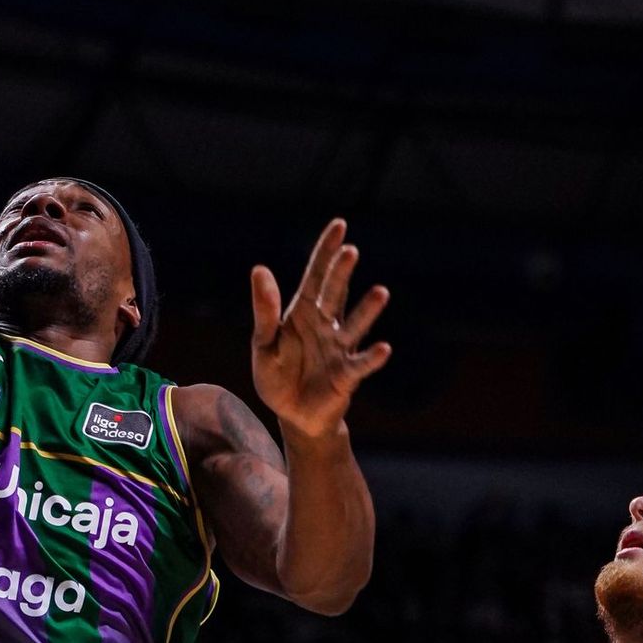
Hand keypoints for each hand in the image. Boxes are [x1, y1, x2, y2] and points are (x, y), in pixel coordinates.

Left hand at [251, 217, 388, 439]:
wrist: (293, 416)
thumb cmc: (277, 377)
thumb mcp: (264, 343)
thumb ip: (264, 310)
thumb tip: (259, 268)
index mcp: (303, 314)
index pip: (316, 276)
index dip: (326, 252)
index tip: (340, 225)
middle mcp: (326, 326)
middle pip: (335, 294)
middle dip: (342, 273)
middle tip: (350, 251)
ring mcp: (339, 349)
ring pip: (354, 325)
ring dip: (367, 310)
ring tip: (380, 292)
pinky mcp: (346, 376)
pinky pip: (360, 364)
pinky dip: (371, 357)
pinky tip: (383, 347)